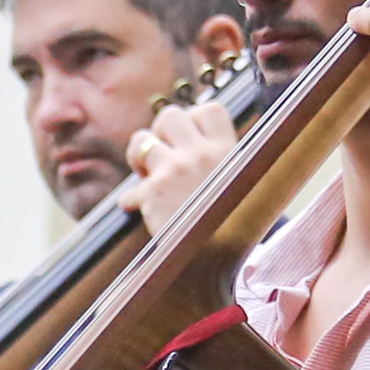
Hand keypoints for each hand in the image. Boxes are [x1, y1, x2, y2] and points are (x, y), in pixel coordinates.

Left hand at [123, 99, 236, 233]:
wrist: (220, 260)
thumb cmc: (232, 228)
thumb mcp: (241, 187)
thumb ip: (222, 166)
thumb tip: (196, 148)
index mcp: (228, 151)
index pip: (210, 109)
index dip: (194, 120)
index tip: (188, 140)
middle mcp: (202, 155)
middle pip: (170, 115)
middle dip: (160, 133)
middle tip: (162, 156)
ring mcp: (176, 170)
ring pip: (141, 140)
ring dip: (138, 157)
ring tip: (145, 175)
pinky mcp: (153, 193)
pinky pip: (129, 190)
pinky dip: (131, 202)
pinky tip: (138, 211)